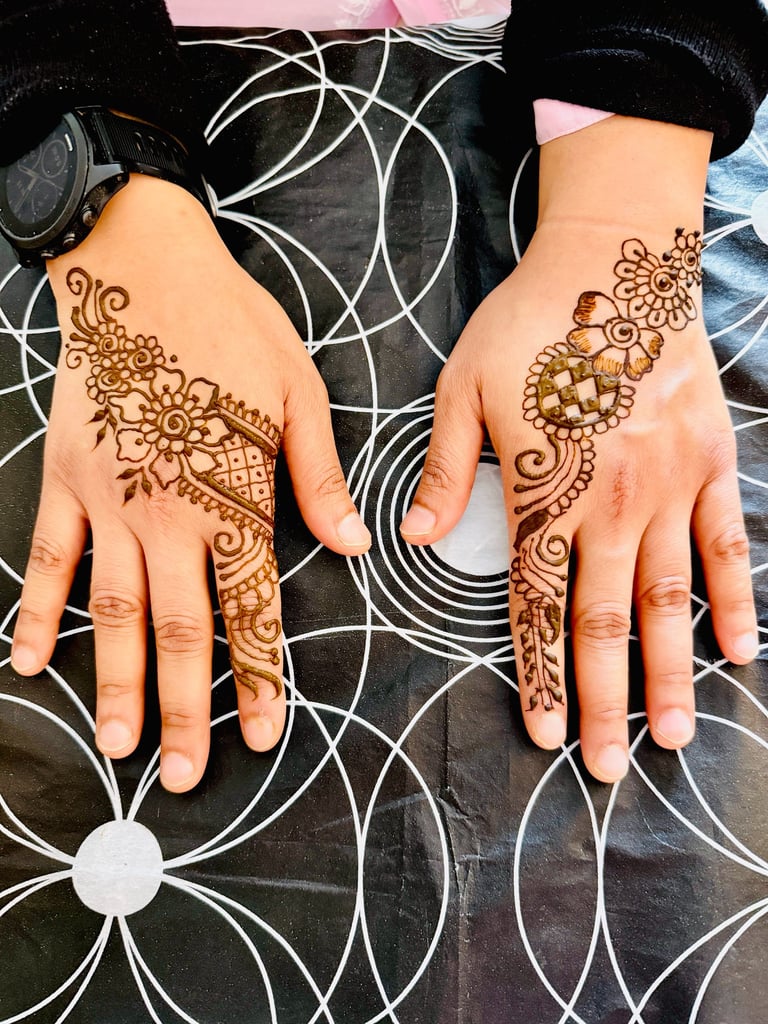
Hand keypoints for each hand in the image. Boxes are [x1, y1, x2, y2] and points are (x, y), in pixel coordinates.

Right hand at [10, 175, 370, 790]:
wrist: (142, 265)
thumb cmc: (231, 326)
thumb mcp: (298, 393)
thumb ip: (318, 478)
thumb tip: (358, 545)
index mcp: (231, 498)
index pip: (251, 608)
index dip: (260, 678)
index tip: (262, 736)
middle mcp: (167, 514)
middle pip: (178, 630)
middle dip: (184, 708)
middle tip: (183, 777)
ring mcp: (108, 501)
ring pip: (112, 611)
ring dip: (113, 683)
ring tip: (113, 746)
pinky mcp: (66, 478)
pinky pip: (48, 557)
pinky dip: (36, 611)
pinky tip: (26, 663)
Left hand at [401, 118, 757, 782]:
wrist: (613, 262)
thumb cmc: (529, 326)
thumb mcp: (460, 390)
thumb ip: (443, 470)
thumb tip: (409, 537)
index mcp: (543, 494)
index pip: (537, 606)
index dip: (539, 675)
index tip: (542, 733)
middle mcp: (607, 505)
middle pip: (602, 622)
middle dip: (601, 701)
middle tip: (605, 768)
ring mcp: (666, 487)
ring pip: (666, 599)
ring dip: (669, 673)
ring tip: (673, 738)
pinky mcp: (710, 462)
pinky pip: (727, 542)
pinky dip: (734, 597)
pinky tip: (739, 649)